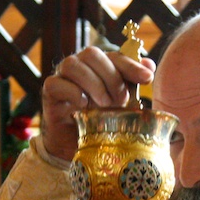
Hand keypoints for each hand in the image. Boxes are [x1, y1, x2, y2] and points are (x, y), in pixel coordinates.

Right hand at [40, 46, 154, 160]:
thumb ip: (133, 84)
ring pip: (73, 65)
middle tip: (120, 100)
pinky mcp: (49, 92)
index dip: (132, 65)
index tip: (147, 79)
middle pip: (92, 54)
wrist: (75, 145)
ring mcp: (62, 76)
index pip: (115, 56)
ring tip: (104, 105)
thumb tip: (149, 65)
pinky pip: (56, 83)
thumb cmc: (99, 122)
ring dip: (92, 83)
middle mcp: (79, 66)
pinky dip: (72, 93)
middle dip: (111, 76)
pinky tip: (83, 106)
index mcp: (99, 65)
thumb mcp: (122, 105)